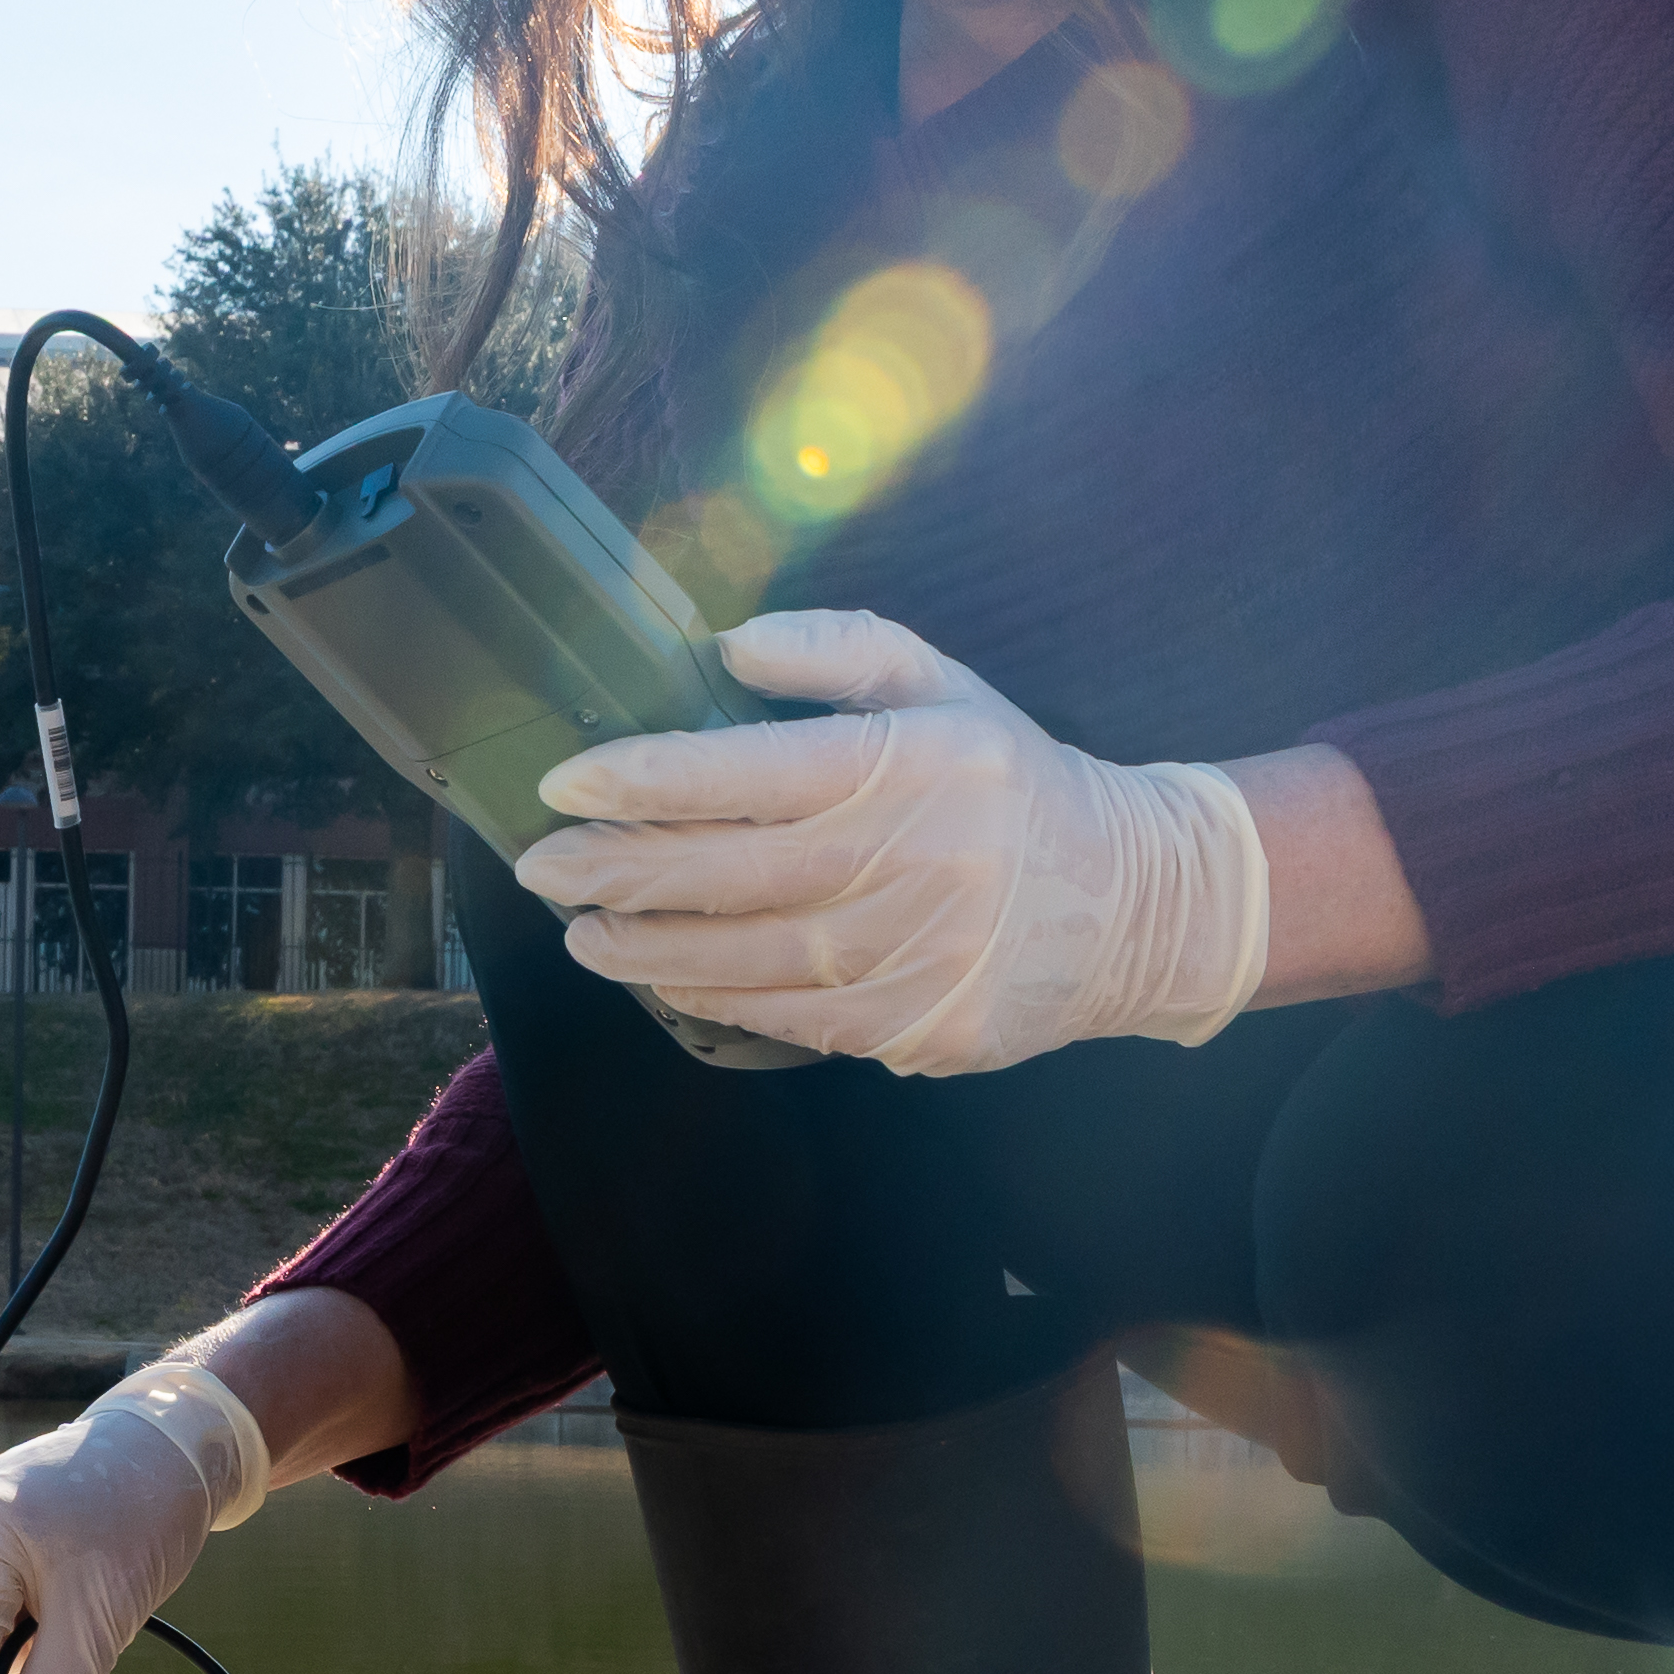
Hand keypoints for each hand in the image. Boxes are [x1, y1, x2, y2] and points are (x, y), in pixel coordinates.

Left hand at [516, 609, 1276, 1076]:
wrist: (1132, 902)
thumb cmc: (1008, 779)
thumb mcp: (940, 682)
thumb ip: (835, 651)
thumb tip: (725, 648)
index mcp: (911, 763)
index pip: (753, 771)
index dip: (648, 781)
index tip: (562, 784)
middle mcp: (913, 860)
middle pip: (732, 872)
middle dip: (619, 870)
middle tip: (541, 867)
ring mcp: (917, 954)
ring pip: (748, 958)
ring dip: (647, 946)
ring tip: (582, 930)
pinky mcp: (920, 1026)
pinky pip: (789, 1017)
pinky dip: (713, 997)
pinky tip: (662, 974)